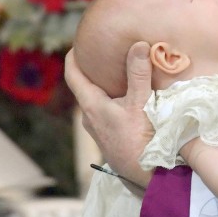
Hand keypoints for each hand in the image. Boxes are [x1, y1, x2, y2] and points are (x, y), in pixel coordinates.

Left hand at [65, 41, 153, 187]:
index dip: (72, 56)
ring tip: (118, 71)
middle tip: (104, 52)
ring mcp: (99, 128)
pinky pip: (106, 110)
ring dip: (104, 85)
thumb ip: (138, 74)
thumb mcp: (140, 102)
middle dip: (92, 69)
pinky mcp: (110, 136)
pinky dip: (113, 97)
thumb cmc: (138, 139)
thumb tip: (137, 44)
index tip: (78, 42)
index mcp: (91, 105)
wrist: (145, 174)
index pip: (72, 75)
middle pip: (84, 86)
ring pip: (96, 99)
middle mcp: (90, 116)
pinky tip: (129, 96)